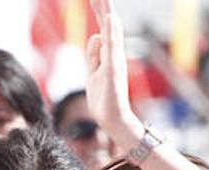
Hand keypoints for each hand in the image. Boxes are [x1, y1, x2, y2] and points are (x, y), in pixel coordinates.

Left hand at [85, 0, 141, 145]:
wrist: (113, 119)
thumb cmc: (104, 98)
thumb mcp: (93, 72)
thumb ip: (94, 54)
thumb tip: (96, 35)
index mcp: (108, 53)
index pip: (103, 26)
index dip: (99, 9)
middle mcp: (114, 53)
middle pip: (108, 24)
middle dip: (103, 6)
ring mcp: (115, 61)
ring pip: (111, 32)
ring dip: (108, 13)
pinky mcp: (114, 71)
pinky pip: (113, 49)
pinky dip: (112, 34)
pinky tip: (111, 20)